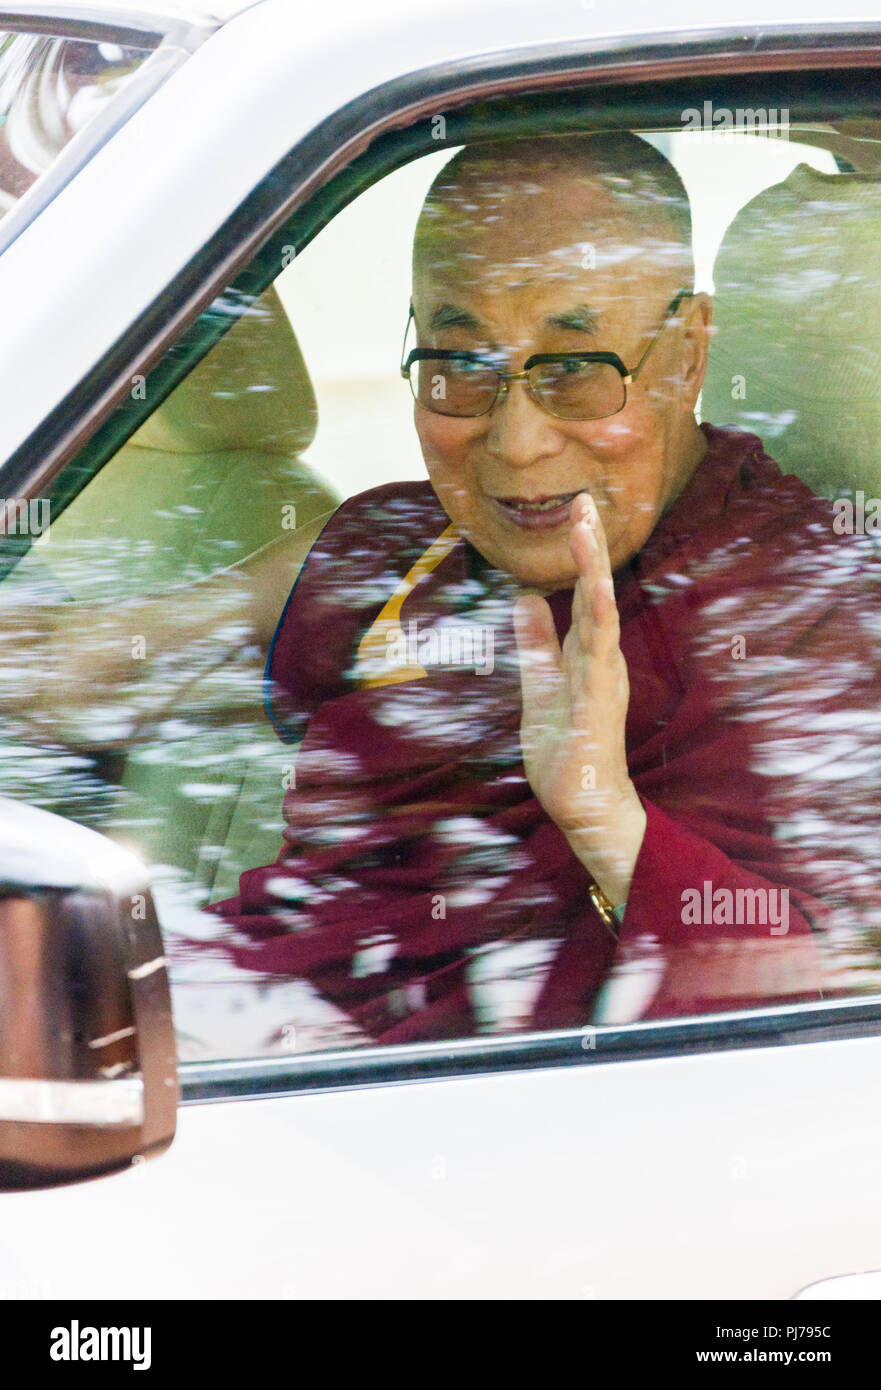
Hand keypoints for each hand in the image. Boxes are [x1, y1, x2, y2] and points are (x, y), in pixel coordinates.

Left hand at [513, 492, 645, 904]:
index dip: (580, 553)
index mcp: (587, 653)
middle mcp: (600, 658)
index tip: (575, 511)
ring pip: (600, 614)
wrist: (585, 803)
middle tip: (584, 501)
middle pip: (595, 592)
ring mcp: (603, 677)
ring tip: (587, 531)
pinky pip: (600, 653)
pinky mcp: (599, 700)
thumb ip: (536, 644)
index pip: (583, 593)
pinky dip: (600, 620)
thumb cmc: (567, 748)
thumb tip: (524, 597)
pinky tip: (598, 591)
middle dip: (590, 547)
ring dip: (594, 571)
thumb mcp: (541, 685)